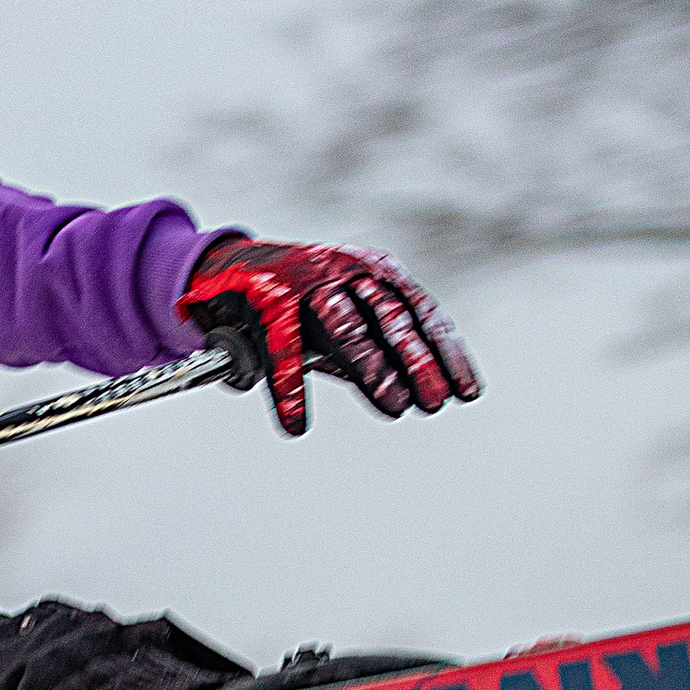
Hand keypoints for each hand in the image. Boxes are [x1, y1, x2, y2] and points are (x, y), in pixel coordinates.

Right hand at [177, 234, 480, 438]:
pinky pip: (281, 344)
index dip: (445, 352)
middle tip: (434, 401)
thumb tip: (412, 393)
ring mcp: (304, 279)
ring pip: (345, 324)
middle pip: (391, 316)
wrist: (225, 271)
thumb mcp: (339, 323)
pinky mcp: (264, 293)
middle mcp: (344, 270)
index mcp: (373, 273)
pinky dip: (289, 385)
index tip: (465, 390)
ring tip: (393, 405)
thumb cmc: (292, 301)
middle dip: (418, 361)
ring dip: (373, 367)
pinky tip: (295, 419)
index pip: (420, 312)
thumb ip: (369, 354)